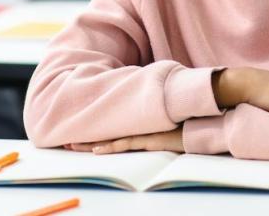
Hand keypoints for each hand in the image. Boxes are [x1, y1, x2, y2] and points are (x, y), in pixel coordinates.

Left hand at [65, 125, 184, 154]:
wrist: (202, 118)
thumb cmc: (187, 119)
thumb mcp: (164, 120)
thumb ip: (152, 119)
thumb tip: (144, 120)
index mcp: (139, 121)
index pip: (112, 126)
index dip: (95, 129)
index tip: (78, 131)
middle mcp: (138, 125)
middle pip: (106, 130)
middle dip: (85, 136)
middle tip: (65, 139)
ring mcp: (143, 131)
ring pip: (111, 138)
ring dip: (91, 143)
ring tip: (72, 145)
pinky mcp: (149, 139)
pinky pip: (125, 144)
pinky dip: (110, 147)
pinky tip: (97, 150)